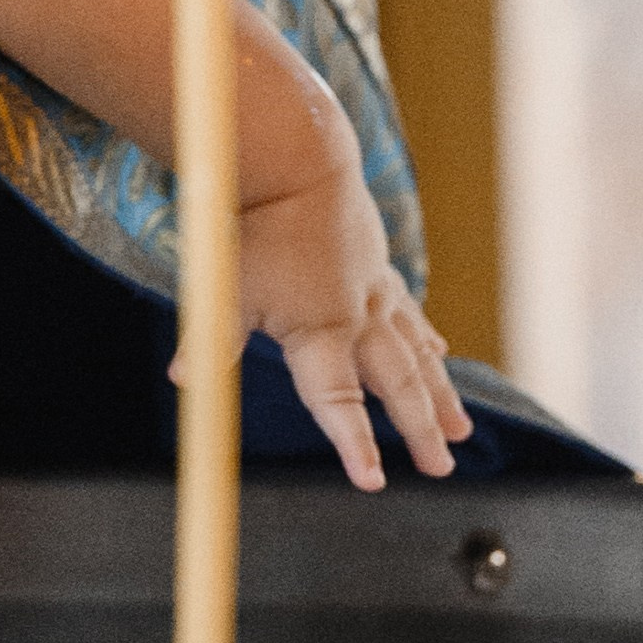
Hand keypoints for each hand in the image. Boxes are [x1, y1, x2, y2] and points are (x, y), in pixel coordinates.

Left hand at [237, 165, 471, 489]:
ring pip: (416, 355)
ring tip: (460, 431)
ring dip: (438, 394)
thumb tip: (182, 380)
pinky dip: (426, 342)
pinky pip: (409, 316)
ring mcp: (375, 293)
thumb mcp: (227, 285)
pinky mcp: (378, 269)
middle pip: (396, 385)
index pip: (339, 401)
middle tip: (441, 468)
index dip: (355, 444)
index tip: (373, 482)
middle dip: (418, 430)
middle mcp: (359, 318)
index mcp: (321, 331)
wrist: (298, 161)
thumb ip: (211, 337)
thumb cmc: (257, 227)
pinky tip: (439, 356)